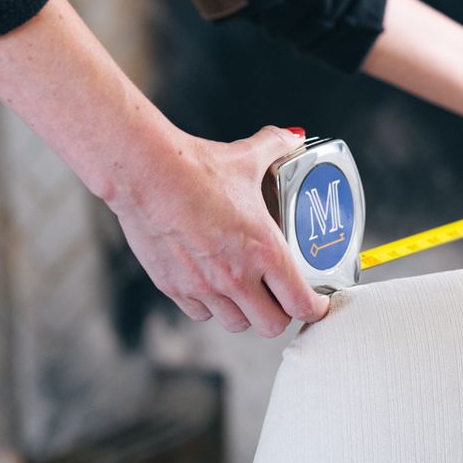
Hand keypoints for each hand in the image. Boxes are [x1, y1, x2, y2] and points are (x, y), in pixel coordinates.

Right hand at [106, 125, 330, 336]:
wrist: (146, 173)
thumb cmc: (195, 168)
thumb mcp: (246, 156)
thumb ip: (275, 146)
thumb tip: (291, 137)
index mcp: (263, 249)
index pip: (300, 302)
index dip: (314, 307)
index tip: (316, 302)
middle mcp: (236, 276)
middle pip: (272, 325)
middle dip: (281, 314)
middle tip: (281, 297)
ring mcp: (204, 287)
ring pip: (236, 324)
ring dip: (245, 313)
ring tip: (247, 293)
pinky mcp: (174, 288)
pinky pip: (200, 313)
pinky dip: (210, 306)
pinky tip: (212, 285)